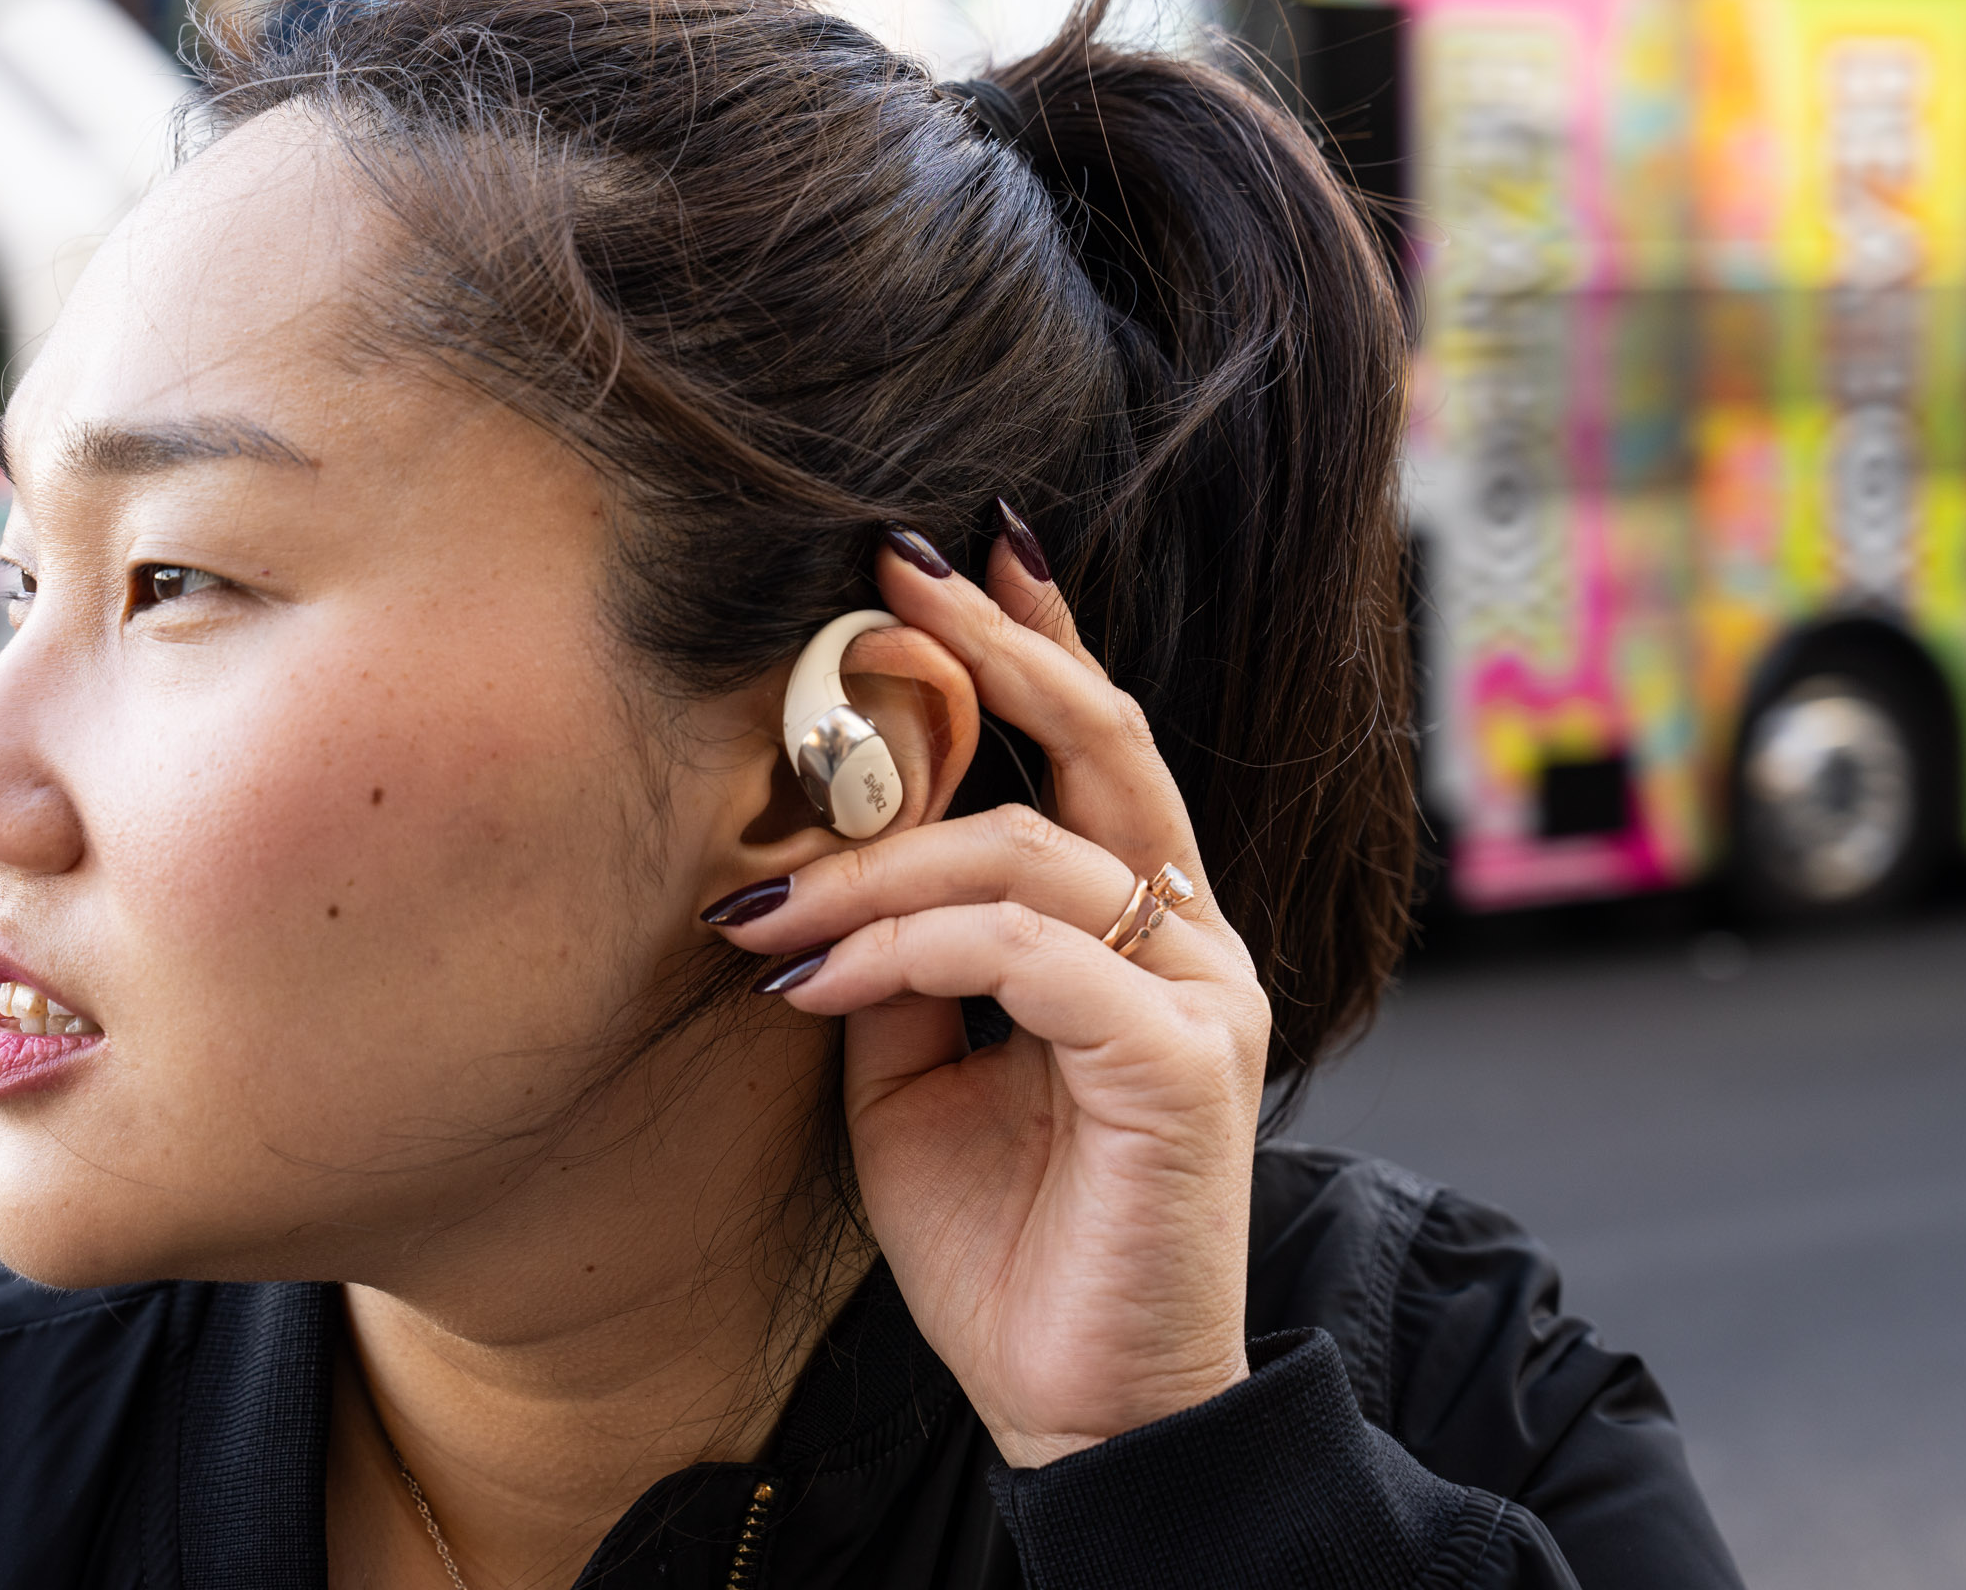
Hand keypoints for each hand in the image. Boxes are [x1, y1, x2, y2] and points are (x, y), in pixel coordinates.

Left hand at [715, 532, 1269, 1468]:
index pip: (1098, 752)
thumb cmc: (1006, 1243)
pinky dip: (908, 948)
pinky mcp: (1182, 1064)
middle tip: (890, 575)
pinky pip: (1028, 954)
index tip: (949, 559)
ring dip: (876, 863)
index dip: (1035, 644)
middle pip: (1105, 745)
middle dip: (994, 649)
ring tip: (762, 914)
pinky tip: (821, 984)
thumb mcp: (920, 1074)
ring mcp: (1202, 996)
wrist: (1078, 1406)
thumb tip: (824, 865)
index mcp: (1141, 933)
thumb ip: (902, 959)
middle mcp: (1192, 941)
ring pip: (1034, 851)